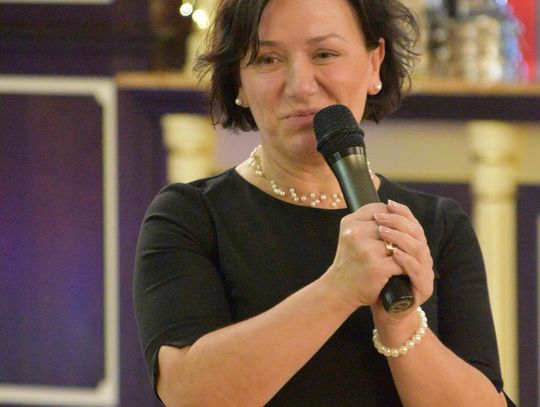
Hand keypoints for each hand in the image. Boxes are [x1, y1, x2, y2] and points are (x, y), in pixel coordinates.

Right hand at [323, 203, 404, 308]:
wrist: (339, 289)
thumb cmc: (350, 262)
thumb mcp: (352, 237)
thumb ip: (368, 223)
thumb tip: (395, 211)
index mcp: (350, 222)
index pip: (380, 209)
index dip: (393, 216)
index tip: (397, 226)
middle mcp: (356, 233)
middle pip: (392, 225)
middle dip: (401, 234)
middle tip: (408, 242)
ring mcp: (367, 250)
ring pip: (399, 242)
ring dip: (406, 249)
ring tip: (408, 255)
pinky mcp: (378, 267)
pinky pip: (401, 260)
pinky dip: (405, 265)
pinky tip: (404, 269)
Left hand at [371, 200, 433, 326]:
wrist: (385, 310)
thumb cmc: (378, 281)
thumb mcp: (376, 255)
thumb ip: (379, 237)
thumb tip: (371, 211)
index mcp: (414, 247)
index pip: (413, 223)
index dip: (403, 212)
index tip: (388, 204)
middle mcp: (423, 258)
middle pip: (418, 233)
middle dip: (399, 222)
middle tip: (381, 218)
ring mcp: (426, 273)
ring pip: (419, 250)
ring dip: (401, 239)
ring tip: (384, 232)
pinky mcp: (423, 289)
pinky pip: (417, 272)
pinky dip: (406, 261)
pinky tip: (394, 254)